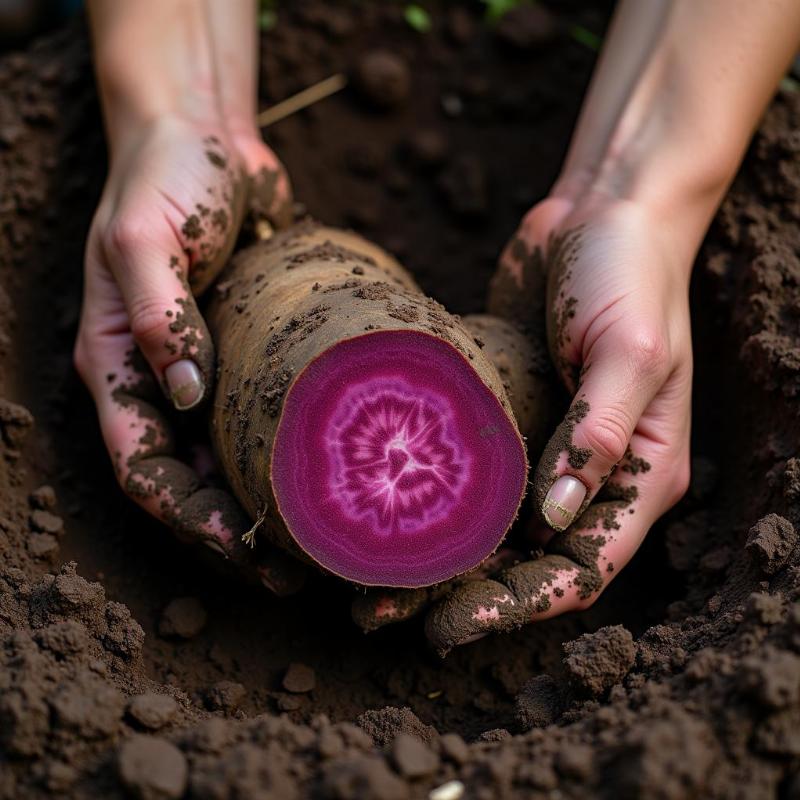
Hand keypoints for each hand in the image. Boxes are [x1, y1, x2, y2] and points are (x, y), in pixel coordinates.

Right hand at [73, 114, 302, 594]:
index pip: (139, 463)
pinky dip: (289, 453)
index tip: (236, 545)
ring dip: (265, 505)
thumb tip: (185, 392)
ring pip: (229, 460)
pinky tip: (331, 473)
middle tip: (291, 566)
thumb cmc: (166, 177)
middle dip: (229, 530)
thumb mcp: (144, 235)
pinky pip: (265, 417)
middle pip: (188, 479)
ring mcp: (205, 370)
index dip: (182, 513)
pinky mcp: (248, 352)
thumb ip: (155, 311)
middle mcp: (160, 379)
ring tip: (319, 541)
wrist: (208, 137)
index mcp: (117, 363)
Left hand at [354, 191, 692, 653]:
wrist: (603, 210)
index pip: (581, 567)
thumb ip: (599, 434)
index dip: (521, 605)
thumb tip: (554, 516)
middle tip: (381, 610)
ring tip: (362, 576)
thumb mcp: (630, 350)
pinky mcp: (506, 415)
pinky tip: (376, 504)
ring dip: (432, 556)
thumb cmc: (631, 274)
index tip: (453, 623)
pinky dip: (429, 497)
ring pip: (488, 524)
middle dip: (461, 593)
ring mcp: (546, 446)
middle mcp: (592, 474)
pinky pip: (468, 472)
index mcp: (638, 473)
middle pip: (526, 560)